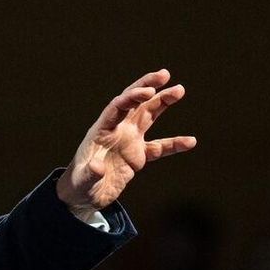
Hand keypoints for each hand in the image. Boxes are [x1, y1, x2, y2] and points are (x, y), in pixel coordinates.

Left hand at [56, 69, 195, 216]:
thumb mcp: (82, 181)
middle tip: (165, 74)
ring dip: (163, 102)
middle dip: (148, 87)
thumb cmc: (79, 185)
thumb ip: (90, 173)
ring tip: (179, 90)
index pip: (117, 107)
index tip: (148, 91)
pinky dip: (174, 144)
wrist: (84, 195)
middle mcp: (117, 130)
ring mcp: (129, 141)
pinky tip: (190, 141)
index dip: (132, 98)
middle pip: (134, 104)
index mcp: (102, 130)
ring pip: (149, 116)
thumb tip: (97, 167)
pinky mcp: (138, 156)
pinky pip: (160, 147)